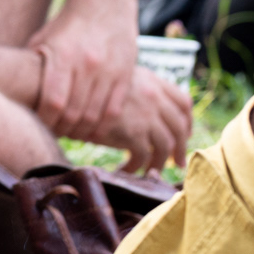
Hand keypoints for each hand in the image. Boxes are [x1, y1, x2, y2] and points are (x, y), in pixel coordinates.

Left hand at [26, 0, 137, 139]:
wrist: (104, 0)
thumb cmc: (67, 23)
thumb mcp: (42, 39)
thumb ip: (32, 67)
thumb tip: (13, 93)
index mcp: (64, 55)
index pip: (53, 102)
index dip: (45, 121)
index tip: (38, 126)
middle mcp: (88, 64)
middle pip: (74, 113)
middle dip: (61, 129)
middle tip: (54, 133)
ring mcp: (110, 70)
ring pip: (95, 115)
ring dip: (80, 131)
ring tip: (71, 133)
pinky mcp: (125, 74)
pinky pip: (114, 111)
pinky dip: (102, 127)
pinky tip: (91, 130)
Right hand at [77, 67, 191, 176]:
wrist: (66, 96)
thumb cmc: (84, 90)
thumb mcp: (115, 82)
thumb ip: (134, 93)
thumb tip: (146, 116)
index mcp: (151, 80)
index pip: (182, 100)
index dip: (187, 120)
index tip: (185, 134)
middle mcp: (153, 94)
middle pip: (179, 124)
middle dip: (181, 146)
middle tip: (177, 162)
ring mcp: (146, 113)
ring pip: (165, 144)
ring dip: (160, 162)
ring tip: (151, 173)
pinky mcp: (134, 131)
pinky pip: (145, 156)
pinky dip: (139, 167)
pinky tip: (127, 171)